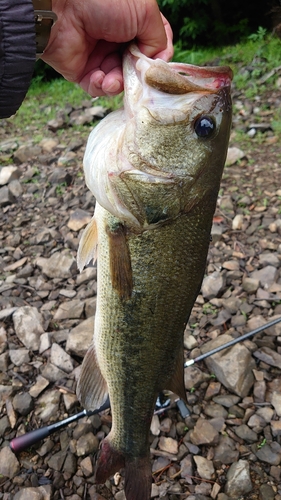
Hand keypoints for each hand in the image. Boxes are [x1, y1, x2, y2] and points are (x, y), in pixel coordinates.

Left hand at [42, 0, 172, 96]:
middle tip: (136, 76)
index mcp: (134, 22)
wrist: (61, 7)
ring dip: (119, 84)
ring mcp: (101, 57)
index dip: (159, 58)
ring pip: (121, 82)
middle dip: (139, 76)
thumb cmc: (103, 0)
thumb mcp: (144, 11)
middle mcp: (119, 40)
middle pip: (139, 69)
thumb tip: (155, 63)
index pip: (155, 46)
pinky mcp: (83, 72)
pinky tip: (99, 77)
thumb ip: (159, 39)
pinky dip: (102, 87)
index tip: (157, 65)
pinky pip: (99, 89)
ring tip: (112, 79)